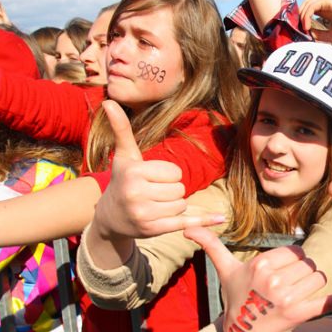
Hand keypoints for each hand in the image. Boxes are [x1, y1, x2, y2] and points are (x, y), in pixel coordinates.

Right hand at [92, 100, 213, 238]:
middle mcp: (136, 193)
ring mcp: (144, 214)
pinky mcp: (152, 230)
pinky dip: (203, 222)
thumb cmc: (122, 181)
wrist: (110, 218)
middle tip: (153, 194)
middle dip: (172, 191)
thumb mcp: (124, 156)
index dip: (168, 175)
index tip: (152, 179)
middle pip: (180, 189)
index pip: (175, 172)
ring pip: (182, 205)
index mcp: (134, 173)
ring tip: (155, 205)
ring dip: (175, 206)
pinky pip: (185, 222)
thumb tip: (110, 101)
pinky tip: (222, 219)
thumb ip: (121, 129)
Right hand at [185, 226, 331, 331]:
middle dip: (302, 274)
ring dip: (312, 286)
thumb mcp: (225, 270)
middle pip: (308, 263)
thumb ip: (210, 245)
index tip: (278, 276)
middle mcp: (273, 279)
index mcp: (260, 264)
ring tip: (294, 297)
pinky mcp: (301, 315)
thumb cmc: (237, 297)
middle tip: (285, 289)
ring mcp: (287, 298)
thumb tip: (188, 227)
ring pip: (318, 277)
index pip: (294, 251)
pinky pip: (329, 301)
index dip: (290, 262)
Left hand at [300, 0, 331, 42]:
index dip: (303, 19)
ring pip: (308, 2)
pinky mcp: (329, 0)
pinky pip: (312, 6)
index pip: (310, 9)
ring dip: (302, 15)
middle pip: (306, 4)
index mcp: (327, 10)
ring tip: (304, 28)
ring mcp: (327, 0)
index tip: (303, 31)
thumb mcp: (330, 35)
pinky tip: (307, 26)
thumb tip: (306, 33)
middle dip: (300, 16)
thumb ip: (318, 34)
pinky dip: (307, 15)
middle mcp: (326, 3)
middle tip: (299, 28)